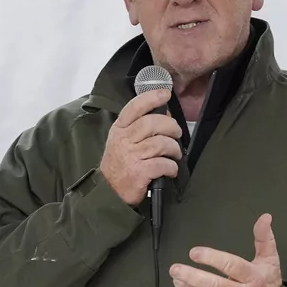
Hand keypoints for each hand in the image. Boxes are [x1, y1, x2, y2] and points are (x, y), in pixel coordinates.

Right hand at [99, 89, 182, 205]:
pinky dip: (171, 167)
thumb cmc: (120, 164)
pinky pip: (162, 164)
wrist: (109, 192)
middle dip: (171, 126)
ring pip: (160, 143)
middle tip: (176, 133)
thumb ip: (139, 127)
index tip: (165, 94)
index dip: (151, 98)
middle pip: (152, 123)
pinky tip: (171, 169)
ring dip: (173, 148)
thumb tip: (166, 115)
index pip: (134, 107)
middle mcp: (124, 140)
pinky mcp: (138, 173)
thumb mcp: (122, 140)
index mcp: (120, 129)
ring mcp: (130, 156)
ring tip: (174, 154)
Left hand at [170, 214, 281, 286]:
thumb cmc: (267, 284)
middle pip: (215, 286)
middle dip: (193, 277)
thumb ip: (264, 238)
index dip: (212, 258)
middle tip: (176, 268)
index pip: (231, 266)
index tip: (194, 253)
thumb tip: (265, 217)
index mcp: (254, 277)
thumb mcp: (270, 260)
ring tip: (176, 277)